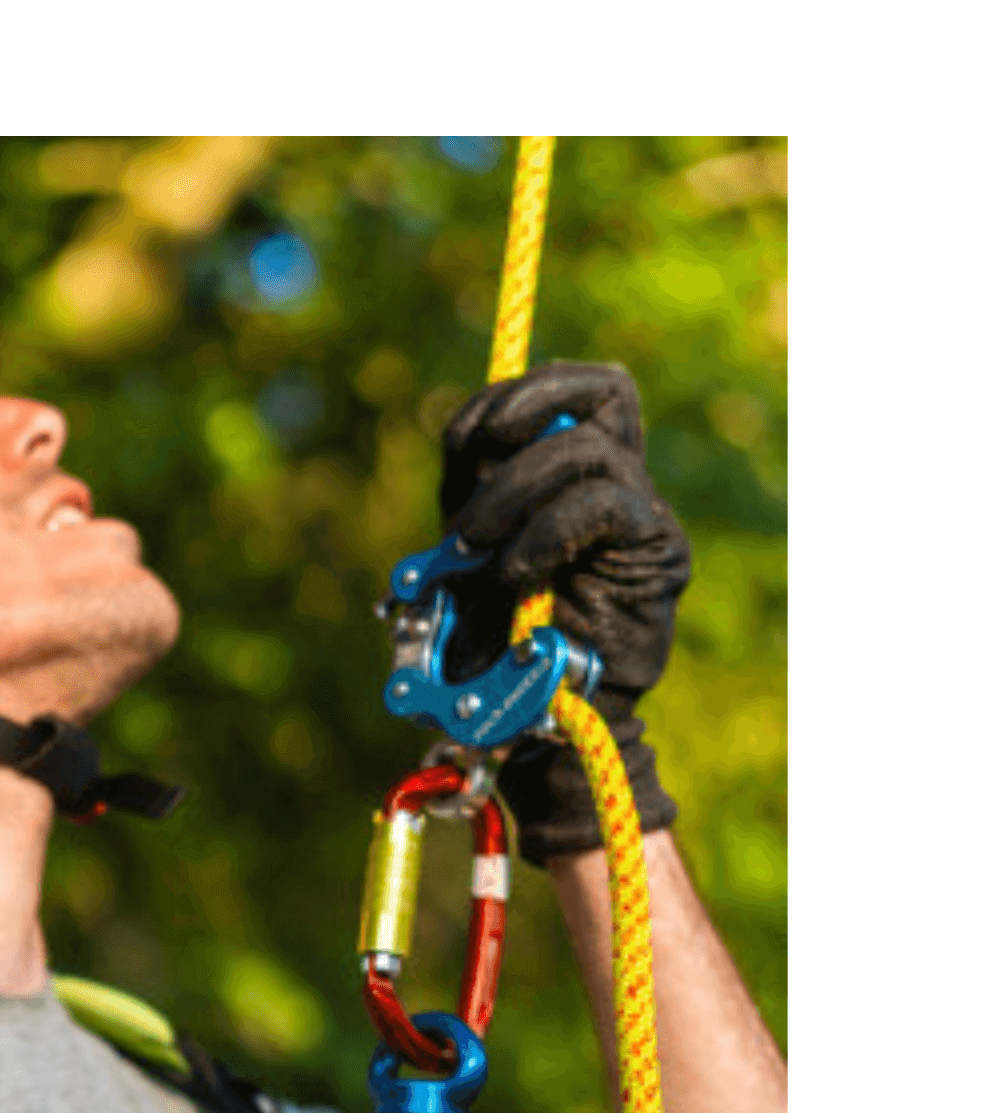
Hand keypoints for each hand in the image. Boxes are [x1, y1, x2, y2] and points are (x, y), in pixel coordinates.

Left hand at [437, 363, 690, 864]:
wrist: (545, 723)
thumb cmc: (501, 653)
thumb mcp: (464, 571)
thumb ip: (466, 514)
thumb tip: (458, 445)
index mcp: (565, 482)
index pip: (557, 395)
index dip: (500, 403)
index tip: (458, 445)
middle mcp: (612, 485)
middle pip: (602, 389)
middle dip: (527, 403)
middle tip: (477, 450)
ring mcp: (639, 516)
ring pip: (586, 450)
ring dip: (510, 492)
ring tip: (475, 547)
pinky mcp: (654, 553)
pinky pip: (601, 505)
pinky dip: (541, 534)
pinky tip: (512, 574)